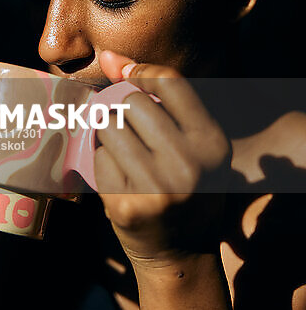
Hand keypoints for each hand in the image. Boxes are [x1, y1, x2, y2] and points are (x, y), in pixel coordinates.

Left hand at [95, 51, 231, 268]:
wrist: (181, 253)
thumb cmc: (185, 186)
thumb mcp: (189, 141)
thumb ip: (155, 94)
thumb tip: (109, 56)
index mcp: (212, 142)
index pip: (169, 81)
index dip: (142, 72)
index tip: (132, 80)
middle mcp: (189, 164)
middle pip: (131, 100)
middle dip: (121, 107)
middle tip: (127, 125)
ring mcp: (157, 188)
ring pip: (108, 125)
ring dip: (107, 131)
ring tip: (123, 149)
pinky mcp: (126, 206)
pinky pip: (96, 157)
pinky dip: (100, 159)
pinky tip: (117, 174)